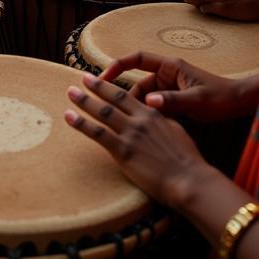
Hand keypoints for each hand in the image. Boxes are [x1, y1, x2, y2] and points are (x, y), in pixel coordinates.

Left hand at [64, 74, 208, 206]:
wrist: (188, 179)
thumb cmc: (186, 159)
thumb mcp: (175, 131)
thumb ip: (160, 121)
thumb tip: (151, 115)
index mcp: (151, 113)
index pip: (126, 96)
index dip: (109, 87)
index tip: (97, 80)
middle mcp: (139, 120)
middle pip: (112, 99)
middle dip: (95, 87)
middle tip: (81, 79)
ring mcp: (130, 134)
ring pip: (102, 112)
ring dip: (83, 101)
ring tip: (70, 93)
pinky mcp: (123, 152)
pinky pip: (98, 134)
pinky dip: (82, 124)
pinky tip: (69, 117)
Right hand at [99, 51, 254, 122]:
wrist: (240, 104)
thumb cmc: (221, 98)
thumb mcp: (197, 101)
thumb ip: (172, 101)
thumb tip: (148, 102)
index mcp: (170, 67)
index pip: (136, 58)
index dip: (117, 66)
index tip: (101, 78)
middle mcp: (168, 74)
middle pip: (138, 82)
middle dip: (125, 95)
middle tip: (110, 111)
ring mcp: (171, 87)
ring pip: (146, 97)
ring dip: (139, 109)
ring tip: (129, 125)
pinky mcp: (175, 100)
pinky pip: (155, 106)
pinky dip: (149, 115)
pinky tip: (145, 129)